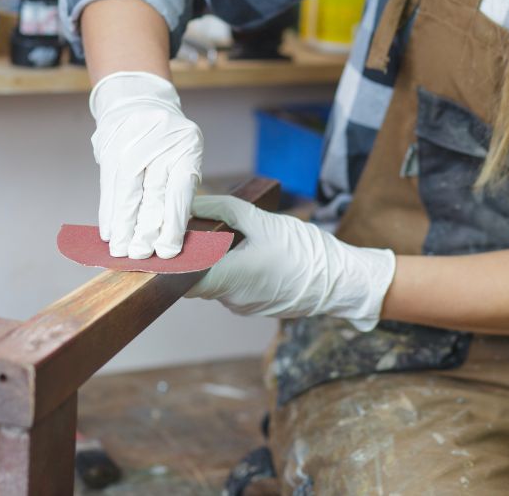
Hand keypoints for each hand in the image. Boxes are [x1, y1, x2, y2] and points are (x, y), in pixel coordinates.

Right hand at [90, 72, 202, 258]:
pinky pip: (108, 185)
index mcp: (186, 147)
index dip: (172, 222)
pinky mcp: (110, 147)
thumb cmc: (166, 139)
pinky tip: (109, 231)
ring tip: (120, 249)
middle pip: (153, 192)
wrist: (138, 99)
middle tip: (139, 254)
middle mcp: (160, 143)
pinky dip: (109, 210)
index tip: (165, 250)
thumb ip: (178, 189)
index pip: (179, 190)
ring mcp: (132, 142)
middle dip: (145, 227)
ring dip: (123, 224)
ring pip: (127, 190)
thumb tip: (168, 235)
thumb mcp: (182, 155)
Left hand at [186, 196, 395, 330]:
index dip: (171, 261)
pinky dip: (228, 269)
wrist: (341, 283)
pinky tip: (240, 250)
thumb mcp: (264, 221)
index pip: (182, 278)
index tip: (167, 241)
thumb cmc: (305, 252)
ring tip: (219, 235)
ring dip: (212, 260)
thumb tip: (194, 202)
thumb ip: (226, 210)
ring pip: (213, 281)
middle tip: (191, 228)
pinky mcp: (253, 305)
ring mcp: (243, 305)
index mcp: (231, 279)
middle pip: (196, 277)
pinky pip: (230, 287)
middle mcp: (232, 299)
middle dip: (192, 254)